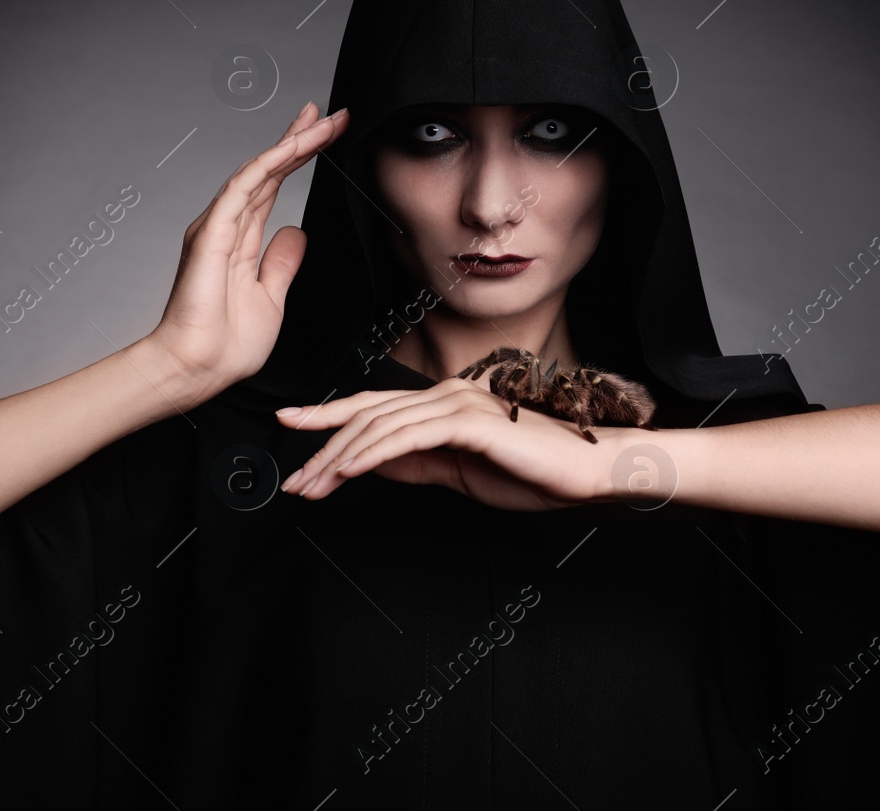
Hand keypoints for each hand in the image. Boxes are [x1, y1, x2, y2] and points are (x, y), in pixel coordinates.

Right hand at [145, 102, 349, 399]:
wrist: (198, 368)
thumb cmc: (225, 344)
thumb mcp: (271, 297)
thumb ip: (281, 263)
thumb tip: (296, 234)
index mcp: (241, 240)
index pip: (274, 187)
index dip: (298, 158)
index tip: (324, 136)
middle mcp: (229, 226)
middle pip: (268, 170)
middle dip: (299, 139)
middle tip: (327, 114)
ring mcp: (219, 225)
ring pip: (259, 171)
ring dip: (291, 144)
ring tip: (321, 123)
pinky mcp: (214, 232)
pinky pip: (243, 189)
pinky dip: (267, 164)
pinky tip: (291, 148)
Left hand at [274, 378, 612, 510]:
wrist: (588, 474)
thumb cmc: (534, 473)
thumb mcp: (460, 473)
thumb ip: (417, 463)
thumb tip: (371, 464)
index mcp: (444, 404)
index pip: (375, 406)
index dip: (330, 413)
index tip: (291, 422)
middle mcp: (446, 395)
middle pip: (368, 413)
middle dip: (324, 444)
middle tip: (293, 477)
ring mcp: (458, 405)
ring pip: (381, 425)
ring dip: (339, 456)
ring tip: (312, 484)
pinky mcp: (470, 424)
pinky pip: (409, 437)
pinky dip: (372, 454)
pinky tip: (349, 470)